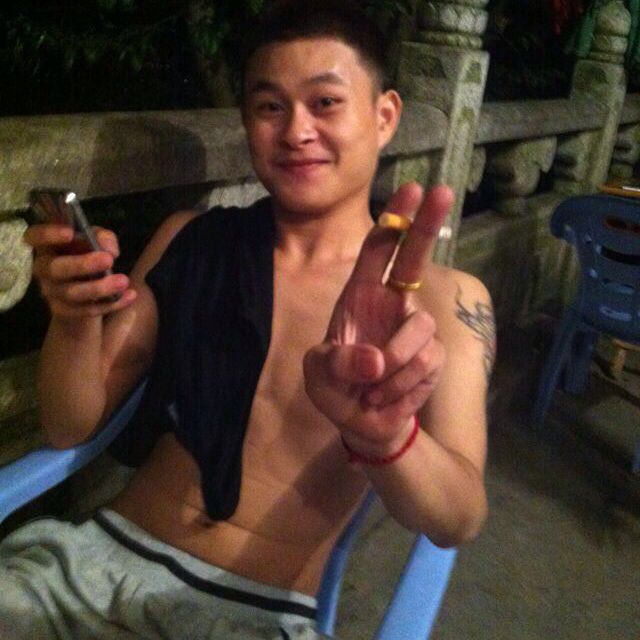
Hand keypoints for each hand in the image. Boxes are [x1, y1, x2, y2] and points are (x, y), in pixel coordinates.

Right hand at [24, 223, 136, 318]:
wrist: (85, 291)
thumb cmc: (87, 256)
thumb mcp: (97, 241)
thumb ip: (103, 238)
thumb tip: (110, 249)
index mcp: (47, 246)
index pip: (34, 237)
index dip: (47, 234)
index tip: (69, 233)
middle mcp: (44, 269)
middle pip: (55, 269)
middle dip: (82, 265)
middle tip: (108, 260)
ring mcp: (52, 292)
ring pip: (72, 293)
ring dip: (100, 288)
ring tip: (124, 281)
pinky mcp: (64, 311)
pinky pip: (86, 310)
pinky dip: (111, 303)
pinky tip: (130, 295)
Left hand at [303, 183, 453, 455]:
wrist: (363, 421)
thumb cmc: (337, 388)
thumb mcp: (320, 376)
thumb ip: (338, 363)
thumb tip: (376, 361)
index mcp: (360, 296)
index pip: (378, 250)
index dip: (394, 220)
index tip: (411, 188)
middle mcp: (391, 304)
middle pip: (415, 259)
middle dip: (427, 225)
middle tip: (443, 191)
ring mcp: (415, 329)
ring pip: (419, 329)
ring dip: (393, 364)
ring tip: (371, 388)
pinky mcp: (434, 356)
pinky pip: (426, 362)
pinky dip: (401, 386)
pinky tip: (386, 397)